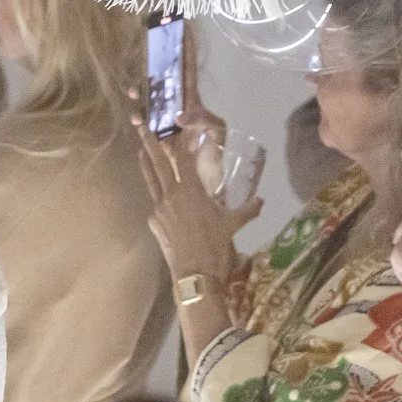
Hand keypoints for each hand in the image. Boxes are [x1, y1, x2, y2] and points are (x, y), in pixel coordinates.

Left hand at [134, 113, 259, 283]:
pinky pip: (156, 205)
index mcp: (190, 191)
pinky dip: (158, 197)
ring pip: (151, 181)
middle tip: (141, 125)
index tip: (180, 128)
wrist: (195, 276)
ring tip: (139, 150)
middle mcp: (171, 195)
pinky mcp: (154, 224)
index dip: (184, 143)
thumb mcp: (233, 226)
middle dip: (150, 143)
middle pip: (158, 163)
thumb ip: (247, 211)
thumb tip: (261, 201)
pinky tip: (161, 198)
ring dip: (145, 164)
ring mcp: (159, 209)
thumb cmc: (216, 247)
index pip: (185, 160)